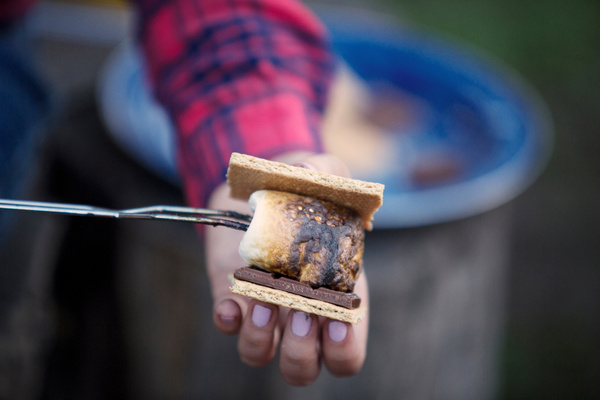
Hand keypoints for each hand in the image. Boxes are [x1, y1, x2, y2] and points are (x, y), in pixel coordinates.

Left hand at [205, 152, 368, 384]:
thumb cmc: (308, 189)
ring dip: (261, 339)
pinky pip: (228, 324)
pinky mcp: (232, 295)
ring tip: (261, 299)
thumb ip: (328, 172)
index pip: (346, 351)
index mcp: (335, 296)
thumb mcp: (326, 174)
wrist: (266, 186)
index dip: (344, 350)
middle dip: (302, 350)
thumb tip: (307, 172)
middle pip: (305, 366)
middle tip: (299, 311)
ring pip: (262, 355)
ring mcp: (264, 308)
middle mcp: (300, 312)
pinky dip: (228, 321)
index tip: (337, 324)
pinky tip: (230, 301)